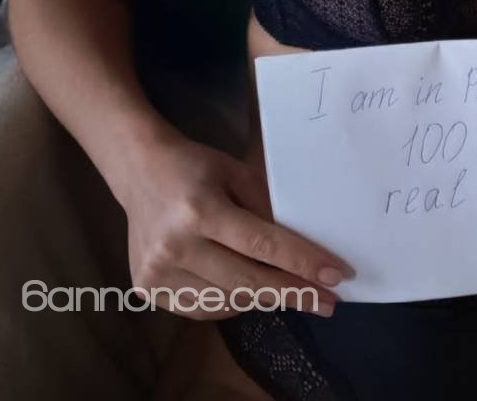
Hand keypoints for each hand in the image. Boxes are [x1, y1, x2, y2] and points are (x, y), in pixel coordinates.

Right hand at [117, 135, 354, 319]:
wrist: (140, 171)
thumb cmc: (195, 167)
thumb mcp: (236, 172)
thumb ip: (266, 208)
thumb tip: (305, 248)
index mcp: (200, 209)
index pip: (262, 244)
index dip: (301, 264)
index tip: (336, 278)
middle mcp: (176, 245)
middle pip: (247, 281)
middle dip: (293, 294)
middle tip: (329, 302)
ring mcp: (158, 272)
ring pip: (227, 301)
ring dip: (264, 298)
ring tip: (290, 291)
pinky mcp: (148, 289)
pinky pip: (203, 309)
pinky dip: (232, 302)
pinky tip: (250, 291)